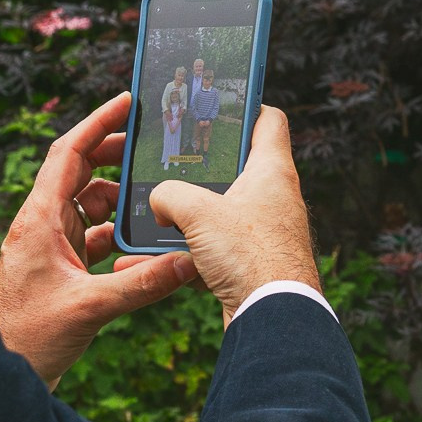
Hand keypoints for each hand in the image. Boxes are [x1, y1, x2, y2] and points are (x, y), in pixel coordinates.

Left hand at [0, 92, 196, 388]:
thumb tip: (186, 262)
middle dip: (115, 158)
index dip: (97, 123)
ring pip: (89, 206)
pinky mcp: (59, 268)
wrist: (0, 374)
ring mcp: (50, 246)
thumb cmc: (27, 338)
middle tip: (152, 149)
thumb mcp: (90, 308)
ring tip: (153, 201)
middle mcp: (42, 225)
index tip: (127, 102)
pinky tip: (141, 246)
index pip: (68, 153)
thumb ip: (142, 285)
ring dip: (119, 202)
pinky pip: (93, 237)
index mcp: (39, 220)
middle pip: (81, 172)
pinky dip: (117, 235)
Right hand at [145, 106, 318, 326]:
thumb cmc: (251, 256)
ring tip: (147, 215)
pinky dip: (182, 254)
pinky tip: (147, 262)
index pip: (268, 119)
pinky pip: (210, 249)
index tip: (216, 103)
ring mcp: (262, 231)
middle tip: (164, 162)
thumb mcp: (198, 212)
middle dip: (196, 168)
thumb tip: (160, 200)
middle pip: (233, 167)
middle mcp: (272, 197)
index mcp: (271, 170)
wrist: (274, 318)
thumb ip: (170, 194)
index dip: (245, 105)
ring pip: (216, 212)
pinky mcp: (250, 262)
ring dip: (182, 217)